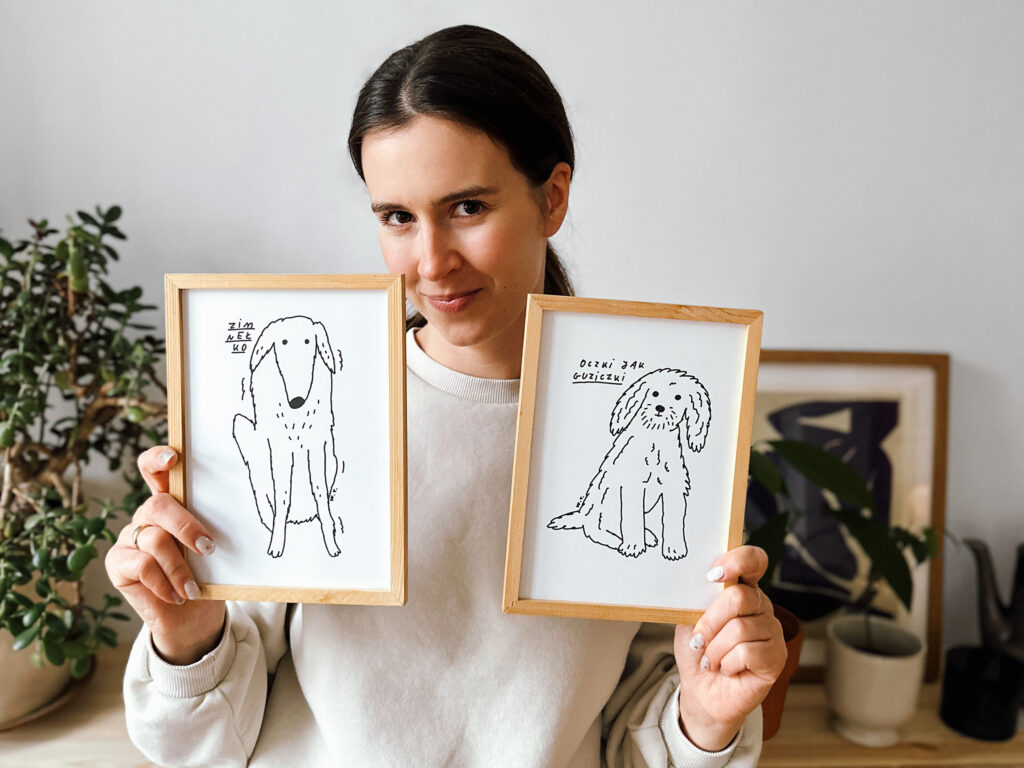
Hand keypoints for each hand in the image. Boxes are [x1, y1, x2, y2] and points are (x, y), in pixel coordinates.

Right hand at [104, 446, 225, 664]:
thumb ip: (211, 528)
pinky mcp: (117, 562)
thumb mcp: (213, 549)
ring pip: (154, 539)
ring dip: (179, 567)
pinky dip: (164, 582)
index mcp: (171, 503)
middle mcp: (147, 515)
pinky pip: (142, 565)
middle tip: (208, 547)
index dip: (159, 458)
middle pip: (158, 505)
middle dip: (186, 526)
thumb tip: (239, 515)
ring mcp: (129, 537)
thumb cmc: (206, 575)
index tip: (174, 457)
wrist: (191, 618)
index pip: (155, 469)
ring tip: (192, 588)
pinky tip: (176, 595)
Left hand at [673, 545, 785, 750]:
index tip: (713, 574)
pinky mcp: (777, 657)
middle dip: (710, 622)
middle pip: (739, 597)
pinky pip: (748, 652)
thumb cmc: (697, 652)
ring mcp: (773, 631)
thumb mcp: (689, 621)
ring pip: (740, 629)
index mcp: (742, 589)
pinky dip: (727, 663)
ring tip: (712, 659)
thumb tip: (700, 584)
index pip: (753, 560)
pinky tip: (727, 669)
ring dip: (715, 649)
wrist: (701, 691)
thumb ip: (697, 600)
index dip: (738, 560)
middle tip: (699, 640)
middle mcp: (761, 606)